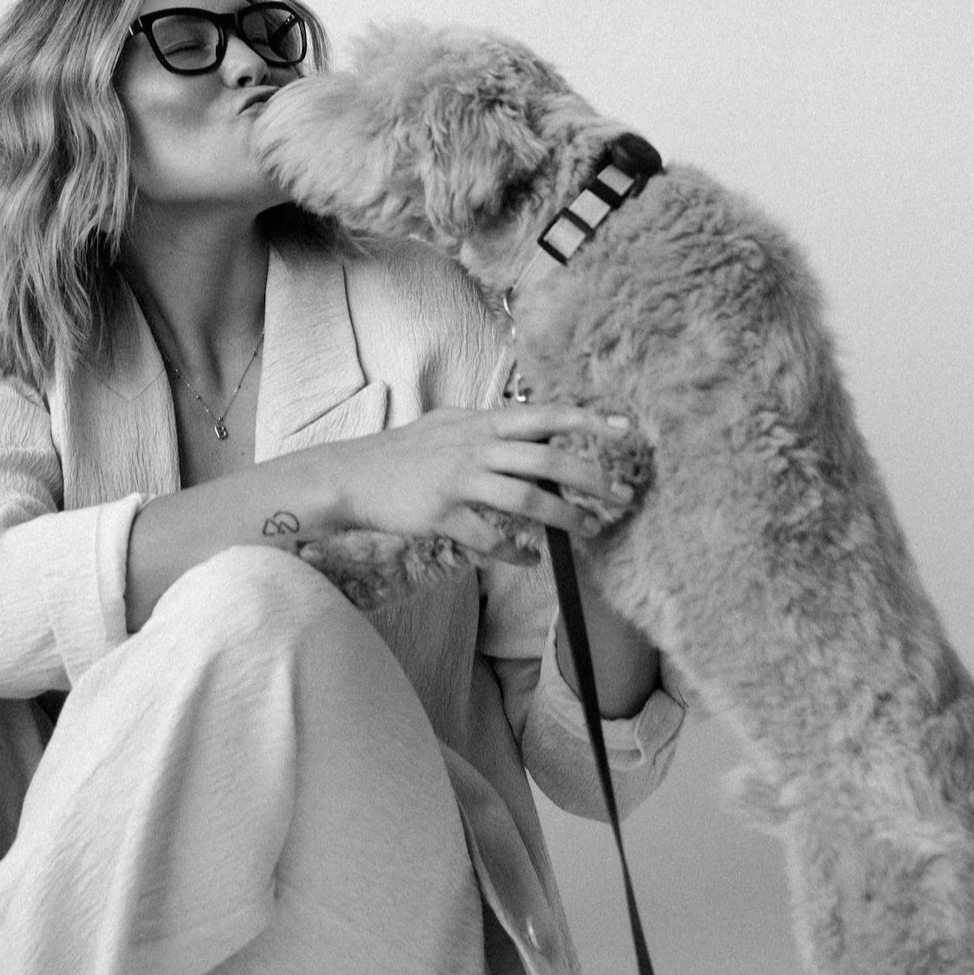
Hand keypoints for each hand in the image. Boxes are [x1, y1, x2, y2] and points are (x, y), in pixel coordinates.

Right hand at [326, 404, 630, 561]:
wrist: (349, 476)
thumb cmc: (402, 452)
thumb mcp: (448, 424)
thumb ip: (489, 426)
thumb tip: (530, 427)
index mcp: (480, 423)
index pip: (544, 416)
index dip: (587, 421)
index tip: (624, 429)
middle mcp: (474, 448)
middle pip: (546, 459)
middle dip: (590, 477)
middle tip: (619, 495)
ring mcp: (458, 482)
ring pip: (525, 499)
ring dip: (563, 517)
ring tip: (586, 530)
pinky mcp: (441, 516)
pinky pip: (489, 537)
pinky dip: (515, 551)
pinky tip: (530, 559)